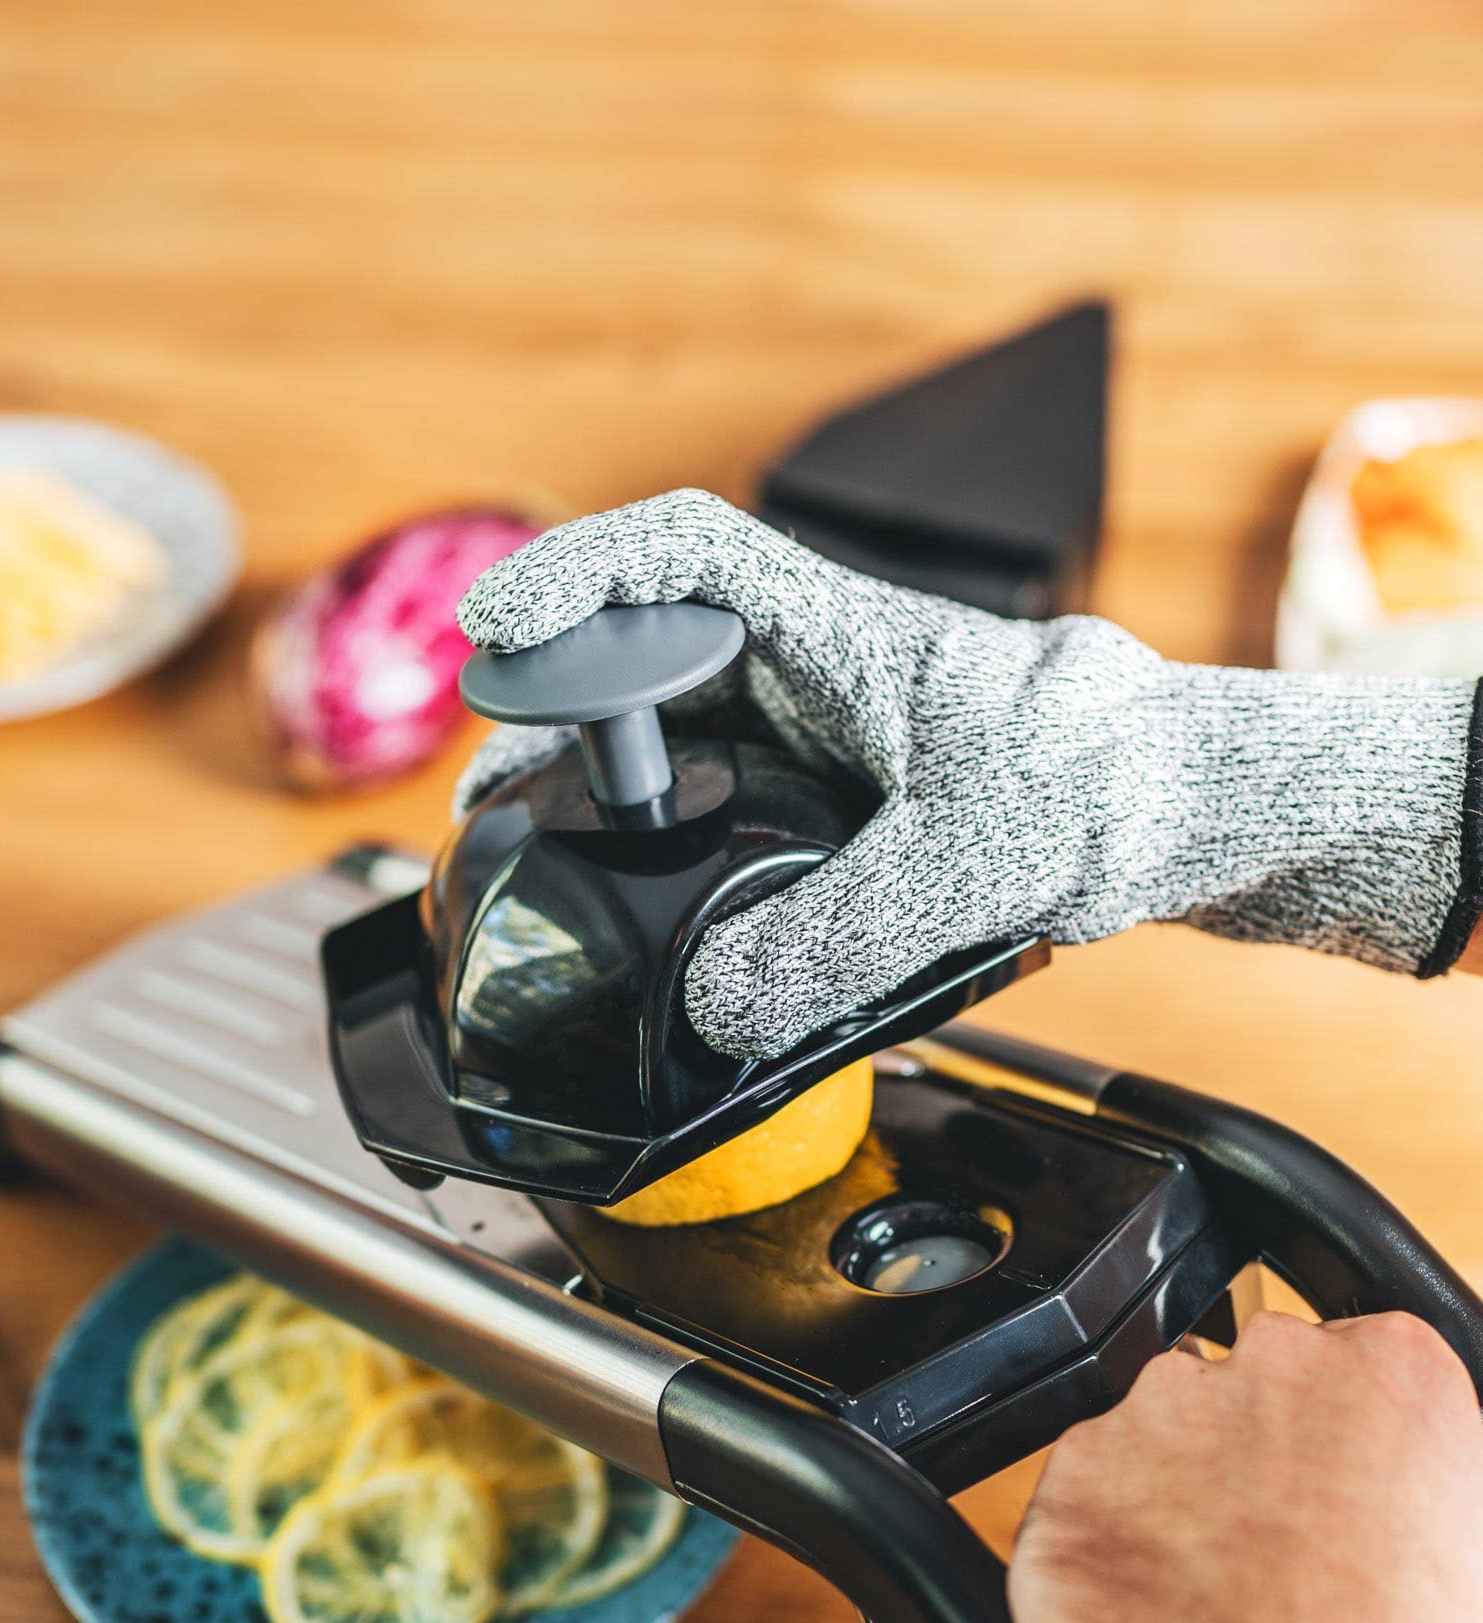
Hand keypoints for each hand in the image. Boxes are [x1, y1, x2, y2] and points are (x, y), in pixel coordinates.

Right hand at [457, 491, 1477, 1061]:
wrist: (1189, 817)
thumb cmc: (1113, 782)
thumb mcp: (973, 858)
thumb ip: (842, 934)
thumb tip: (717, 1006)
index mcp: (839, 634)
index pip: (681, 555)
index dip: (574, 576)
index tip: (493, 630)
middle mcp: (814, 677)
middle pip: (647, 662)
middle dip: (555, 713)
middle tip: (498, 792)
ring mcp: (822, 744)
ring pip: (680, 750)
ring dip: (606, 794)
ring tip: (540, 855)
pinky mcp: (837, 811)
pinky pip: (726, 821)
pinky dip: (674, 860)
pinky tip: (656, 919)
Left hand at [965, 1311, 1482, 1622]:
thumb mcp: (1460, 1587)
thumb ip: (1407, 1504)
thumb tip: (1377, 1520)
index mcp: (1399, 1376)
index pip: (1364, 1358)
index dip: (1346, 1441)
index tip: (1339, 1494)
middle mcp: (1273, 1364)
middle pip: (1255, 1381)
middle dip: (1252, 1450)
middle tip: (1270, 1557)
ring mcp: (1159, 1406)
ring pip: (1161, 1430)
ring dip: (1171, 1489)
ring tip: (1206, 1602)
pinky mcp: (1070, 1463)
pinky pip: (1090, 1487)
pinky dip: (1105, 1535)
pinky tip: (1143, 1613)